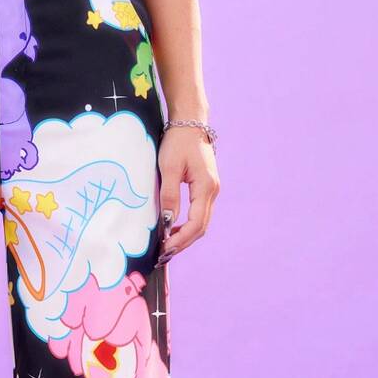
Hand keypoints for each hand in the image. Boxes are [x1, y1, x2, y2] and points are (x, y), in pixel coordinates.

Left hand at [156, 126, 220, 264]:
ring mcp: (212, 190)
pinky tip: (173, 230)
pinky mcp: (206, 188)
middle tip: (163, 255)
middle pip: (201, 227)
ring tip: (167, 246)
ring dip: (185, 237)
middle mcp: (213, 191)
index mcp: (206, 187)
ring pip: (201, 223)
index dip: (180, 240)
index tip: (164, 249)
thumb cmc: (178, 142)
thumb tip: (168, 222)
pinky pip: (199, 214)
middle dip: (183, 243)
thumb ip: (170, 195)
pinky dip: (187, 226)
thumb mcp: (169, 167)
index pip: (196, 223)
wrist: (190, 122)